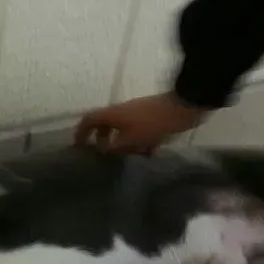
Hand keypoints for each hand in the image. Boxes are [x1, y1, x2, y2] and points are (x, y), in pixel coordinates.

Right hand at [74, 91, 206, 151]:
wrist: (184, 107)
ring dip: (121, 142)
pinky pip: (137, 130)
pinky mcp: (150, 117)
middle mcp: (121, 111)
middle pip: (104, 124)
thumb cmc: (153, 123)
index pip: (89, 120)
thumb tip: (102, 151)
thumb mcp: (130, 140)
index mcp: (112, 114)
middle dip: (102, 139)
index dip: (81, 132)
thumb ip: (114, 147)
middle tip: (102, 155)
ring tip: (125, 157)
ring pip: (122, 128)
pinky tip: (146, 152)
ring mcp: (136, 113)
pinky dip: (137, 141)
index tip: (78, 147)